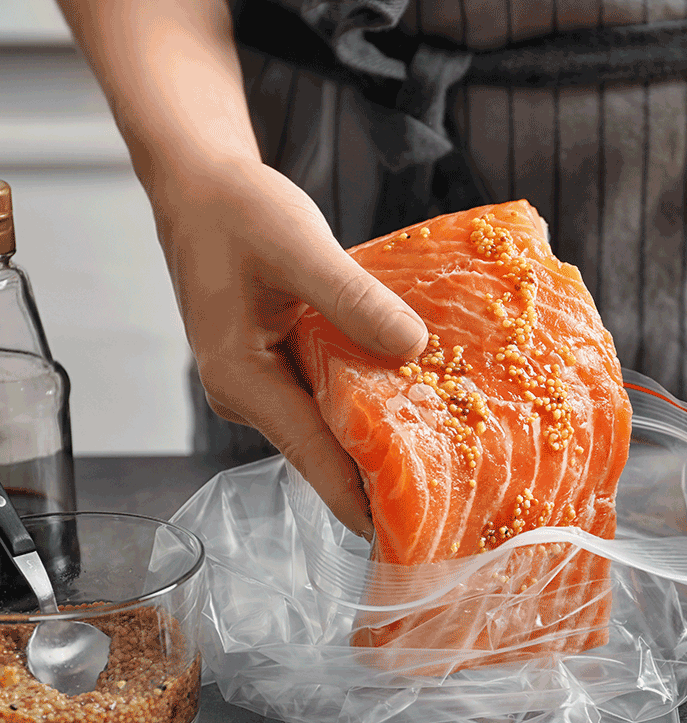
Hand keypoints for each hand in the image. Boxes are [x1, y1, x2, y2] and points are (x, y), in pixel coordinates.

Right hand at [149, 158, 427, 537]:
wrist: (199, 183)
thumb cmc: (235, 211)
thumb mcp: (299, 247)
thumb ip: (354, 300)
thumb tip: (413, 346)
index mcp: (244, 380)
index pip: (315, 458)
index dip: (363, 500)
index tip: (407, 539)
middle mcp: (251, 392)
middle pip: (326, 450)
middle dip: (383, 473)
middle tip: (451, 496)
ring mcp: (265, 379)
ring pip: (331, 421)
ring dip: (380, 433)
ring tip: (447, 454)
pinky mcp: (281, 360)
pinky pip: (330, 391)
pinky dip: (369, 396)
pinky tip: (414, 393)